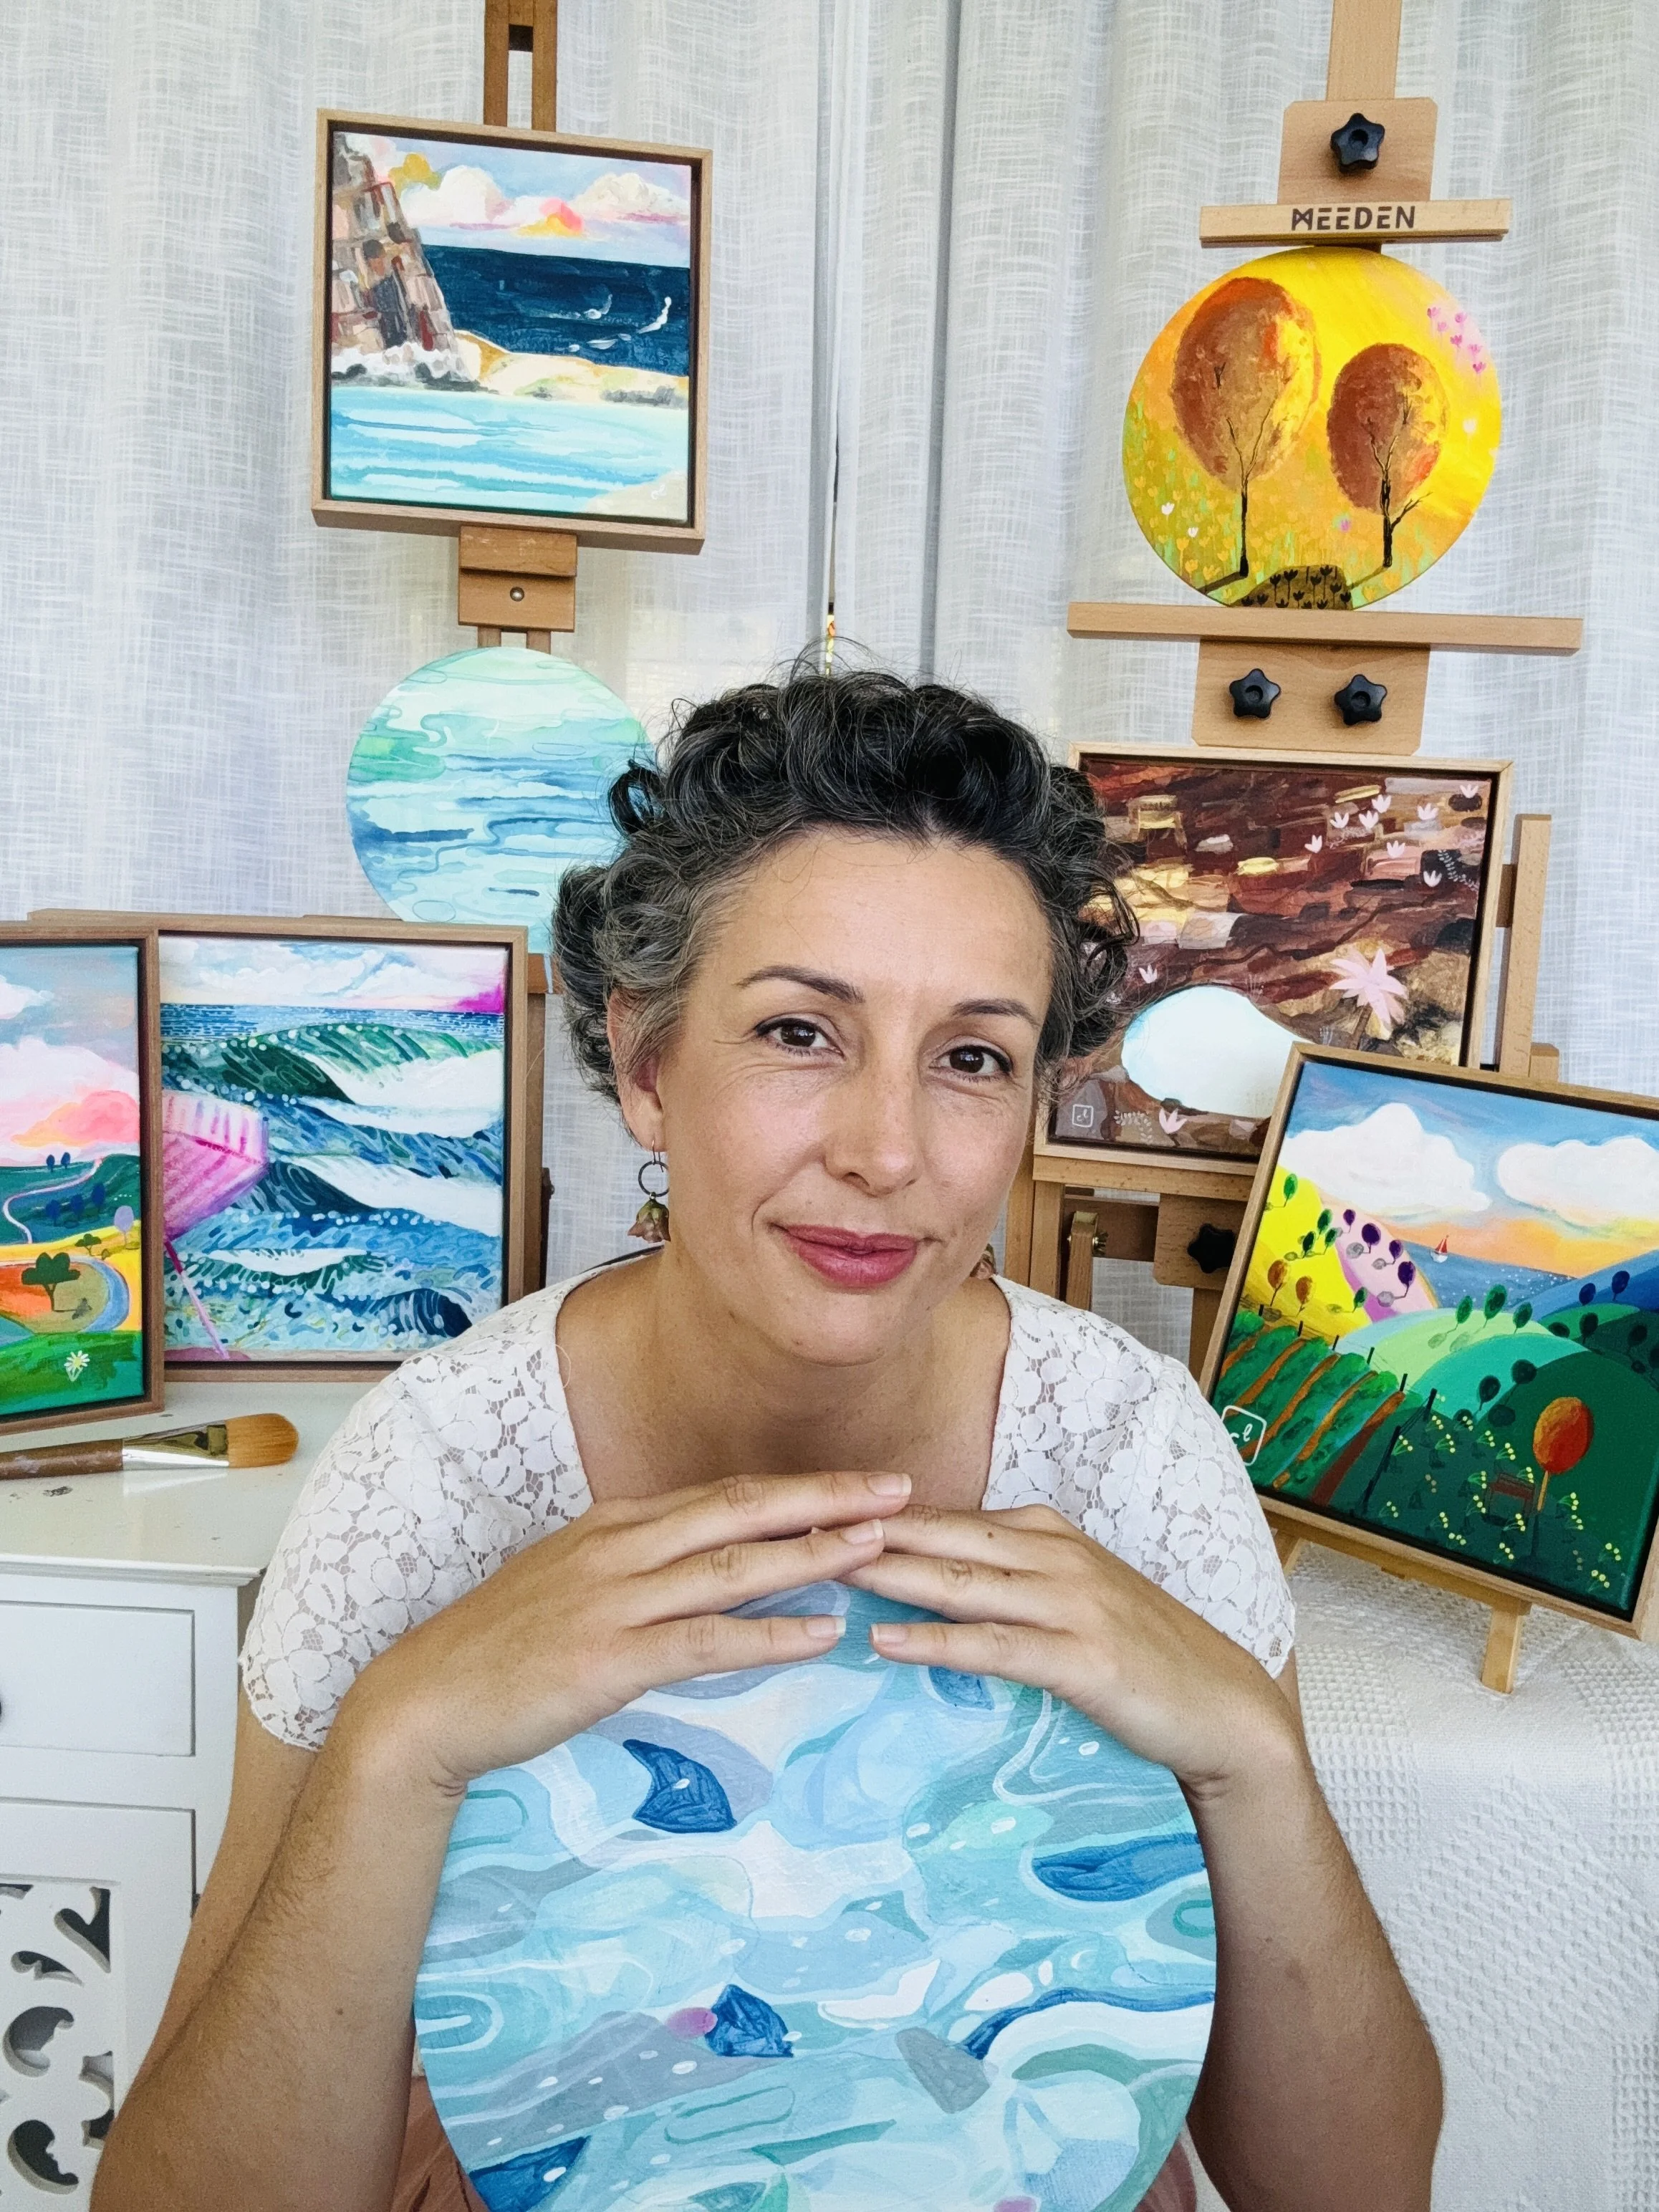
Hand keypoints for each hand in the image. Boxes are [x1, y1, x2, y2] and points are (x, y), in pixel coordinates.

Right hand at [341, 1470, 911, 1795]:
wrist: (426, 1701)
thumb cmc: (503, 1647)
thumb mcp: (575, 1584)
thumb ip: (640, 1566)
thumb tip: (709, 1562)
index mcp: (615, 1524)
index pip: (725, 1493)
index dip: (800, 1486)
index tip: (864, 1481)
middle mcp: (620, 1547)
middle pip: (741, 1509)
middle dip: (826, 1497)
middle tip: (900, 1489)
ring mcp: (614, 1600)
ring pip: (734, 1567)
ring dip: (813, 1553)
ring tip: (878, 1546)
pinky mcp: (609, 1660)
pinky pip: (707, 1642)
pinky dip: (772, 1636)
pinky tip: (824, 1634)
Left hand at [845, 1503, 1300, 1799]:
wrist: (1220, 1707)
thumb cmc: (1134, 1652)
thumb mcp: (1064, 1595)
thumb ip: (1000, 1577)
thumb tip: (916, 1574)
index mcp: (1042, 1531)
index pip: (940, 1518)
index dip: (871, 1515)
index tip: (804, 1515)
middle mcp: (1053, 1553)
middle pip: (939, 1536)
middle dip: (863, 1530)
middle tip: (788, 1528)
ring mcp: (1070, 1603)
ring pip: (961, 1582)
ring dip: (888, 1574)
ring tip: (821, 1569)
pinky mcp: (1082, 1658)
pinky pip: (996, 1646)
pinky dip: (939, 1642)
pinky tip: (890, 1643)